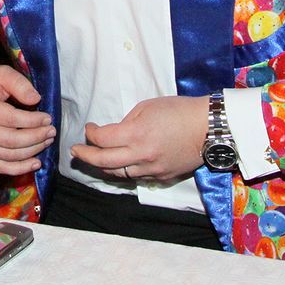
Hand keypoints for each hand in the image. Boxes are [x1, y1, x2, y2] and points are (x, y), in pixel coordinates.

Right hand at [0, 65, 54, 174]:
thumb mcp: (0, 73)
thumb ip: (19, 83)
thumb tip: (36, 99)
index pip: (10, 119)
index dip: (32, 120)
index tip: (47, 118)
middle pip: (11, 140)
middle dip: (36, 137)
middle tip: (51, 131)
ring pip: (8, 155)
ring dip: (32, 151)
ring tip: (46, 141)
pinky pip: (0, 166)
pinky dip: (19, 169)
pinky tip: (35, 163)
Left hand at [71, 95, 209, 182]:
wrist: (209, 128)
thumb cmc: (179, 111)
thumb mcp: (147, 106)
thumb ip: (127, 122)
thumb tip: (116, 134)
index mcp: (136, 134)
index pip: (102, 140)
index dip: (90, 133)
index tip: (89, 128)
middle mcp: (141, 156)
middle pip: (103, 162)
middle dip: (85, 156)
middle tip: (75, 151)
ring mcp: (151, 170)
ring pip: (118, 174)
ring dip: (102, 167)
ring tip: (94, 159)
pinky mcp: (161, 177)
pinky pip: (136, 177)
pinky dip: (124, 171)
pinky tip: (119, 165)